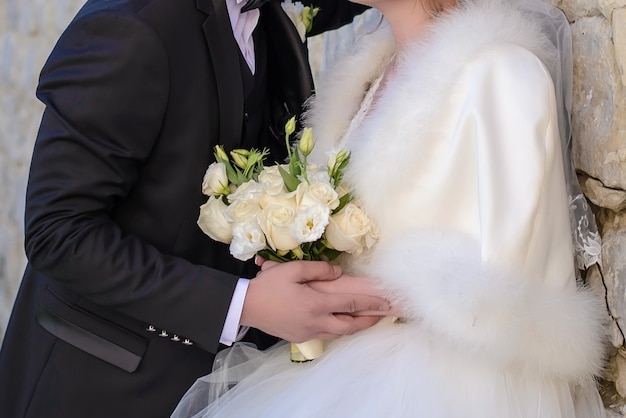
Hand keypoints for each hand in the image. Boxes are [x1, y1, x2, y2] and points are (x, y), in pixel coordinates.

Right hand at [240, 260, 391, 342]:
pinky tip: (340, 323)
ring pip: (339, 333)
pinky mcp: (299, 337)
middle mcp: (315, 322)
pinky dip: (338, 330)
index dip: (371, 302)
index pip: (350, 303)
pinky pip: (326, 335)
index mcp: (315, 304)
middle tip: (383, 313)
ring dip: (354, 326)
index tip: (387, 300)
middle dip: (369, 319)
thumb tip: (338, 273)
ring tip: (366, 319)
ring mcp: (308, 332)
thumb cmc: (267, 286)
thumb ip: (318, 270)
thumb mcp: (292, 270)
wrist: (245, 307)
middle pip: (350, 325)